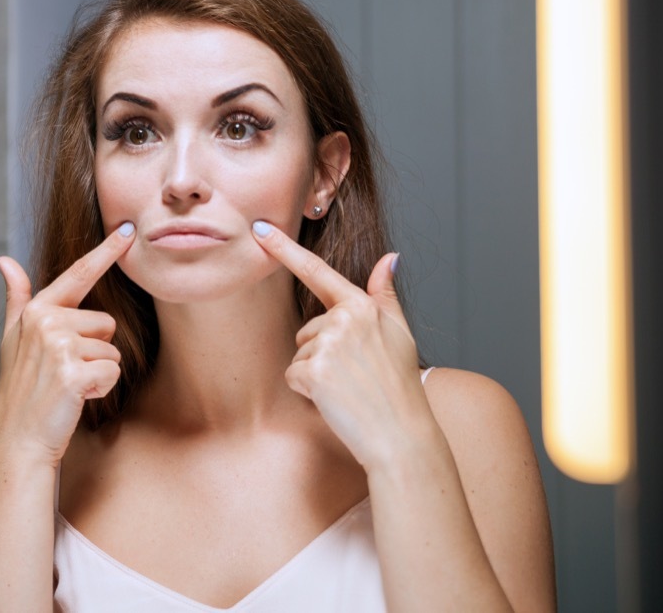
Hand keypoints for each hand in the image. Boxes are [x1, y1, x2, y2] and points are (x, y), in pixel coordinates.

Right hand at [0, 223, 135, 467]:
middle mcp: (46, 322)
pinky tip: (76, 398)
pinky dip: (101, 388)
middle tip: (64, 372)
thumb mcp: (12, 338)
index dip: (106, 251)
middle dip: (95, 349)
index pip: (79, 274)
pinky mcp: (73, 372)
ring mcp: (59, 346)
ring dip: (98, 371)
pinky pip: (112, 371)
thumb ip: (16, 297)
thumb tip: (4, 260)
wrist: (19, 437)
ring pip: (111, 349)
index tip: (129, 230)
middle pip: (106, 322)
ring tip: (68, 386)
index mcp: (37, 310)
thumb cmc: (20, 388)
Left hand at [251, 220, 428, 471]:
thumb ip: (385, 295)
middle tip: (354, 375)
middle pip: (308, 329)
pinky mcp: (314, 370)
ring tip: (348, 388)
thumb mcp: (399, 333)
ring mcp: (328, 344)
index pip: (317, 271)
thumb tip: (389, 257)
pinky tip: (334, 399)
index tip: (260, 228)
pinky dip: (308, 391)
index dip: (285, 248)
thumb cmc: (399, 385)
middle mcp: (344, 319)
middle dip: (322, 353)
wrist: (401, 433)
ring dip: (316, 373)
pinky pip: (294, 375)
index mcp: (363, 306)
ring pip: (300, 353)